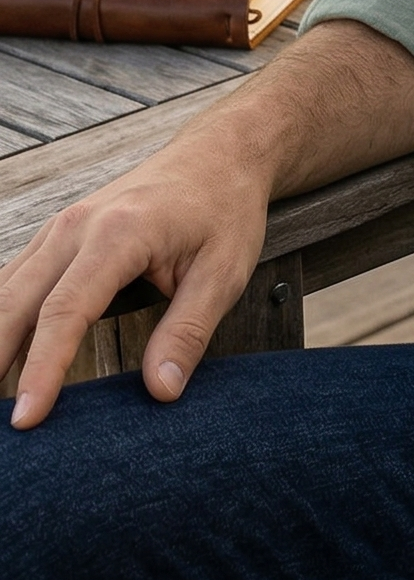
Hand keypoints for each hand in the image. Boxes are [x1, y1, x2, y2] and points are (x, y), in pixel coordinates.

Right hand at [1, 125, 269, 427]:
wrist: (221, 152)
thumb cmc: (226, 209)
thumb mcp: (226, 270)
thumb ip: (189, 330)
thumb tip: (162, 391)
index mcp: (120, 233)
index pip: (65, 312)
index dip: (42, 370)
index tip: (27, 420)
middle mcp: (77, 226)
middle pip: (13, 303)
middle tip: (1, 426)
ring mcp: (60, 228)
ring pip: (3, 293)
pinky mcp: (56, 235)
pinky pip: (12, 282)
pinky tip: (0, 357)